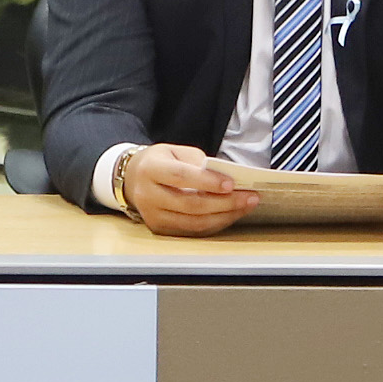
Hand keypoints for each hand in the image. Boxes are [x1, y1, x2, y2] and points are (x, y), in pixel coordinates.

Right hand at [118, 143, 260, 237]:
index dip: (207, 181)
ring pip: (194, 222)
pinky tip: (230, 215)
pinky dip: (215, 224)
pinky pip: (192, 230)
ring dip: (224, 216)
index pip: (180, 177)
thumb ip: (198, 162)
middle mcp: (148, 195)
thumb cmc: (159, 162)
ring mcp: (153, 216)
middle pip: (190, 204)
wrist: (132, 178)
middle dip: (224, 203)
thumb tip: (226, 179)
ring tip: (246, 206)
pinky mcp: (159, 229)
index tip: (231, 184)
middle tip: (250, 197)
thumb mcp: (175, 151)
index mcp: (151, 169)